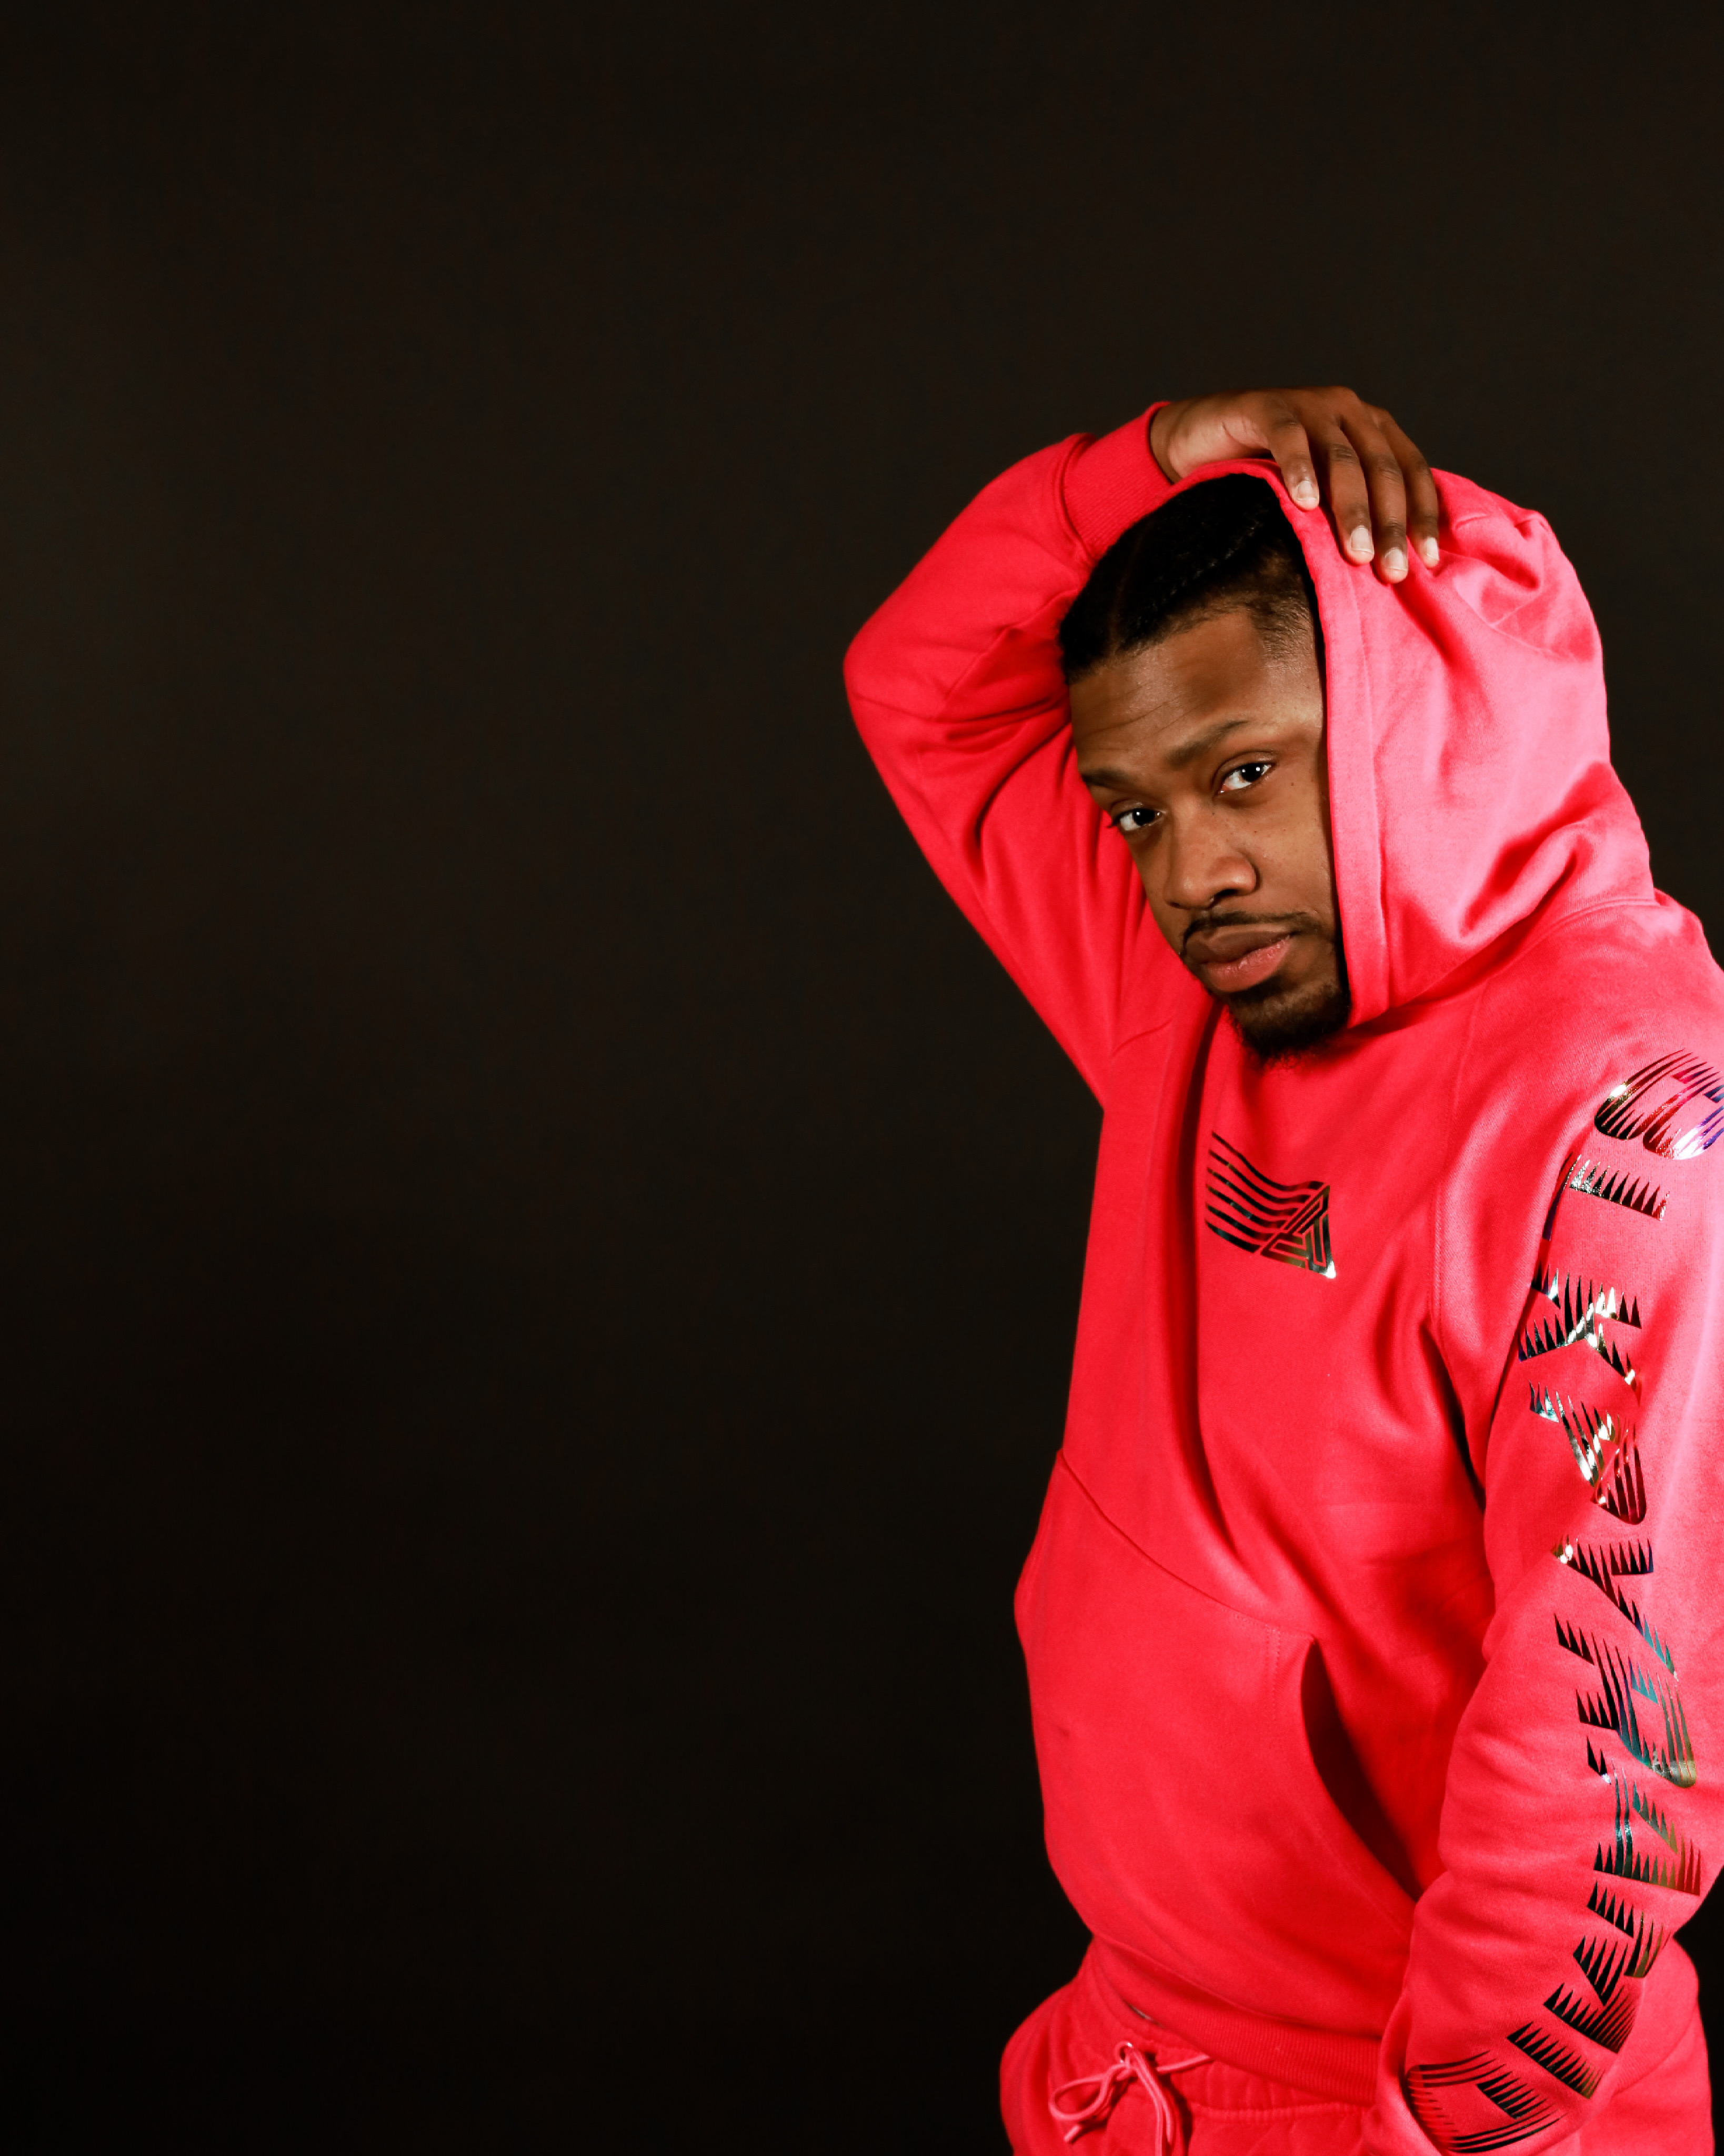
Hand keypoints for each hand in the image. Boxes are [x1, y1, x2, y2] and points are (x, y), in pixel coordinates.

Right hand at [1148, 388, 1438, 583]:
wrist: (1202, 438)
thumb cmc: (1267, 476)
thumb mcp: (1320, 494)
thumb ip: (1352, 513)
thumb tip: (1393, 572)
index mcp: (1373, 429)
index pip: (1411, 470)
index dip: (1422, 515)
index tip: (1428, 562)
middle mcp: (1350, 410)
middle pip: (1382, 469)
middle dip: (1390, 523)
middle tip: (1391, 571)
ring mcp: (1310, 403)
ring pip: (1342, 458)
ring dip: (1352, 509)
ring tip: (1356, 554)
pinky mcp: (1268, 405)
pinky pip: (1289, 437)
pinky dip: (1299, 469)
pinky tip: (1305, 504)